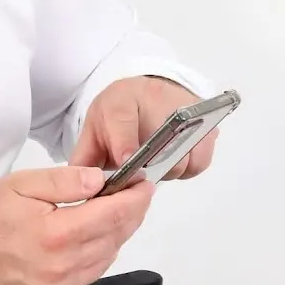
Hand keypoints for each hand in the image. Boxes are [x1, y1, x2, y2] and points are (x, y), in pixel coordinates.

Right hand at [0, 166, 153, 284]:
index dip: (134, 199)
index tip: (144, 185)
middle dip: (130, 215)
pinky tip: (88, 242)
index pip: (112, 214)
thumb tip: (98, 179)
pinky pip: (85, 278)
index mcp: (57, 233)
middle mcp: (62, 267)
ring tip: (114, 215)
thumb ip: (63, 180)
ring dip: (115, 237)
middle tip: (135, 196)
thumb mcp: (20, 183)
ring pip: (104, 261)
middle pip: (114, 239)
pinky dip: (95, 258)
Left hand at [69, 76, 215, 179]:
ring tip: (154, 161)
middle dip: (145, 169)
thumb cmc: (119, 115)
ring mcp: (185, 110)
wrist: (147, 94)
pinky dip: (187, 167)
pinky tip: (172, 158)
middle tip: (136, 171)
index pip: (122, 119)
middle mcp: (155, 98)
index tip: (126, 162)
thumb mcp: (95, 130)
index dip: (125, 142)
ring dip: (167, 170)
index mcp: (120, 99)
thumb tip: (78, 189)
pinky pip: (199, 162)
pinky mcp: (207, 125)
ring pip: (181, 159)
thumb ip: (85, 160)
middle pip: (157, 148)